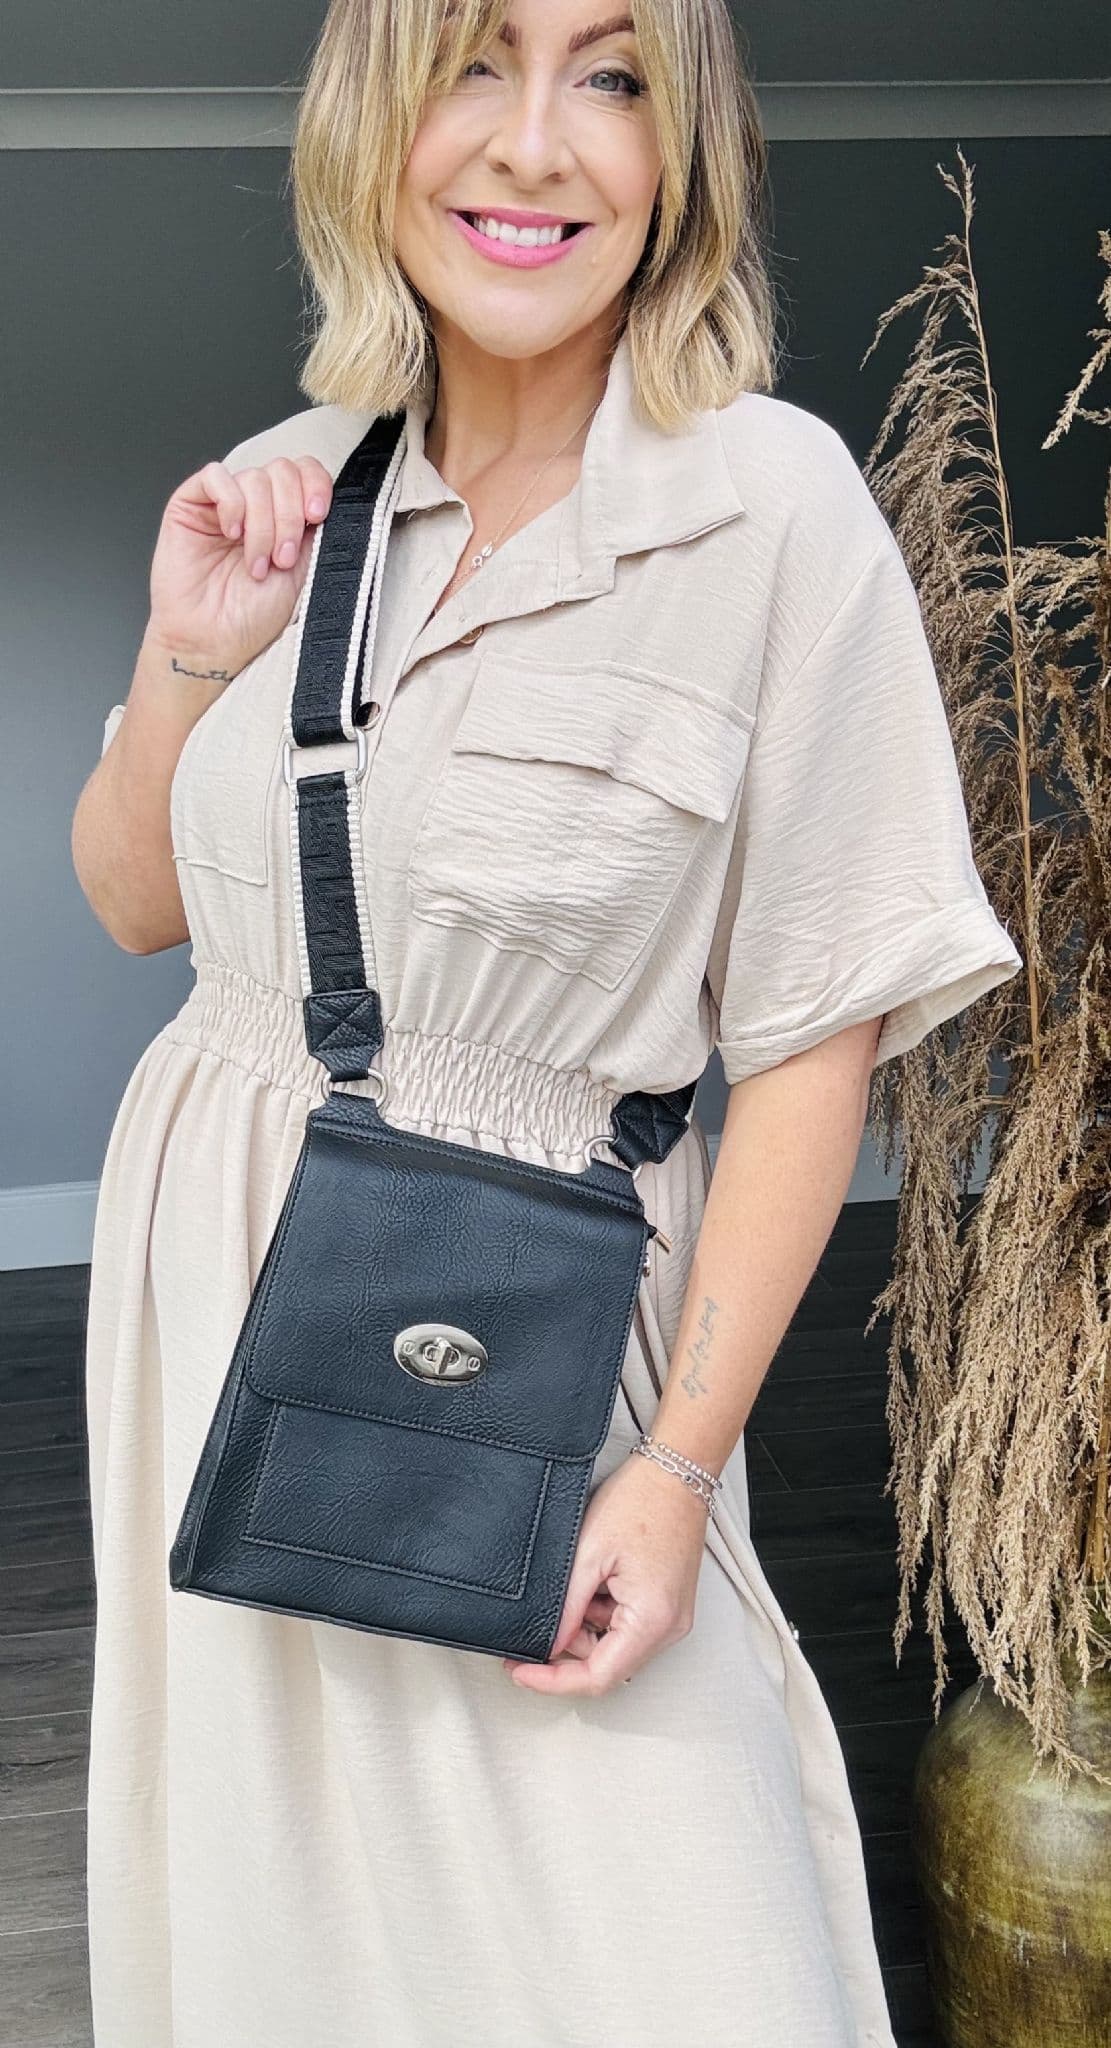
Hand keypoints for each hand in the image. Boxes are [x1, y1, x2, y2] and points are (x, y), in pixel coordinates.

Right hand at [146, 454, 335, 683]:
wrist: (213, 641)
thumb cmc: (252, 616)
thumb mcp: (303, 570)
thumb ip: (315, 530)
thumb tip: (330, 499)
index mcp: (286, 515)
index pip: (305, 470)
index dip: (315, 484)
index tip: (317, 515)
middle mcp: (256, 504)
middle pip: (283, 470)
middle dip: (288, 516)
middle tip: (281, 558)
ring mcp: (224, 502)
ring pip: (254, 478)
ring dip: (262, 525)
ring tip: (257, 564)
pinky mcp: (190, 504)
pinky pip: (216, 477)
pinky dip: (231, 504)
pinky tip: (232, 535)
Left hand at [503, 1449, 710, 1695]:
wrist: (677, 1469)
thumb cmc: (641, 1500)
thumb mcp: (588, 1554)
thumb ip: (566, 1608)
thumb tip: (547, 1645)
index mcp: (652, 1621)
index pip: (597, 1678)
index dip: (553, 1681)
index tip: (519, 1671)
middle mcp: (669, 1628)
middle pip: (607, 1665)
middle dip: (566, 1650)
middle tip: (534, 1626)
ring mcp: (672, 1617)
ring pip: (615, 1646)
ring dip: (584, 1628)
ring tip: (574, 1584)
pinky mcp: (668, 1604)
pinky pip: (627, 1626)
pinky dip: (602, 1614)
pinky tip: (593, 1581)